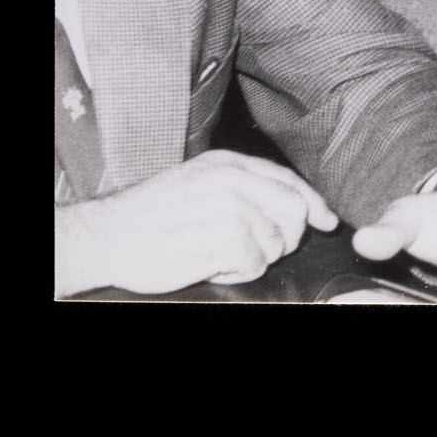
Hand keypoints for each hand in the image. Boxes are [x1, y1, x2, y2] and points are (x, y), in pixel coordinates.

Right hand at [54, 150, 337, 296]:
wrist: (110, 234)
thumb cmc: (150, 216)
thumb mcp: (198, 183)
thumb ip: (240, 187)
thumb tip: (289, 205)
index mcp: (229, 163)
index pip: (288, 180)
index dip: (313, 203)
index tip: (326, 221)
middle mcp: (235, 180)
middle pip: (294, 209)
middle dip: (288, 237)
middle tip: (261, 250)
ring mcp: (231, 207)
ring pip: (276, 241)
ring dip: (254, 258)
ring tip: (222, 256)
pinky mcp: (224, 237)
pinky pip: (255, 264)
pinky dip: (238, 272)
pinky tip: (214, 265)